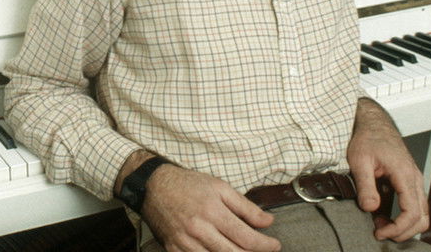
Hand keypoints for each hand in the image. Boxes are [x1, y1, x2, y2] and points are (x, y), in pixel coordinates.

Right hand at [142, 164, 281, 251]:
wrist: (154, 187)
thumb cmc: (189, 184)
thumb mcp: (220, 187)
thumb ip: (245, 206)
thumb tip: (268, 220)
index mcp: (213, 211)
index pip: (245, 237)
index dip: (264, 245)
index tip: (276, 245)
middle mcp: (200, 230)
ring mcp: (185, 244)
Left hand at [347, 98, 428, 241]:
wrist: (374, 122)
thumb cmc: (368, 137)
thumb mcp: (359, 160)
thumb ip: (365, 185)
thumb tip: (370, 208)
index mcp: (404, 173)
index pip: (412, 212)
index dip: (398, 228)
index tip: (380, 233)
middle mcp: (414, 178)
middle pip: (422, 217)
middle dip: (402, 231)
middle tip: (380, 232)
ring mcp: (413, 179)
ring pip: (421, 212)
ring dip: (404, 224)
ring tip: (380, 223)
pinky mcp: (409, 180)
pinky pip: (414, 204)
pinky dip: (402, 215)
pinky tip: (382, 212)